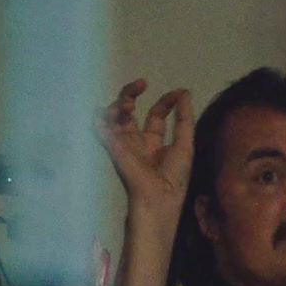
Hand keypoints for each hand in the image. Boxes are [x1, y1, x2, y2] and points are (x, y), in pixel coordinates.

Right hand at [97, 79, 193, 215]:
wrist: (158, 200)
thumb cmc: (174, 178)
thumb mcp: (185, 145)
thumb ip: (184, 119)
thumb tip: (185, 92)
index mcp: (154, 142)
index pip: (156, 114)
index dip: (165, 101)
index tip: (177, 92)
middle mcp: (136, 141)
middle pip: (128, 111)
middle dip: (131, 94)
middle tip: (141, 84)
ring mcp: (123, 144)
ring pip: (113, 116)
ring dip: (119, 103)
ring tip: (128, 105)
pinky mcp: (113, 148)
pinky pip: (101, 129)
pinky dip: (100, 119)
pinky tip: (104, 113)